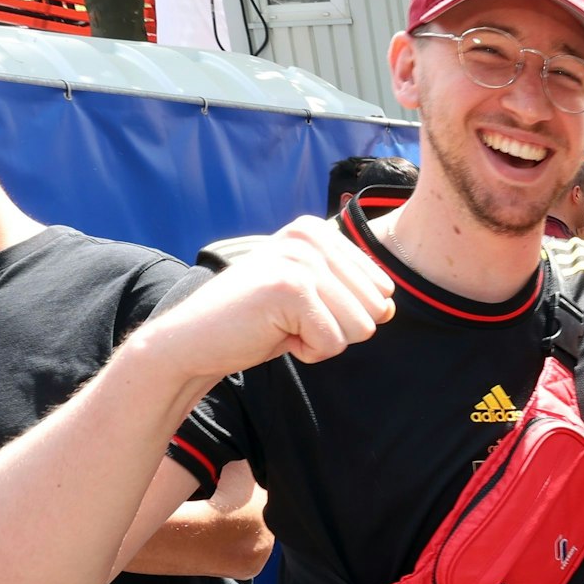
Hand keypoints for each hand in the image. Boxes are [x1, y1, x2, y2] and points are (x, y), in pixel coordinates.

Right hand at [147, 217, 394, 382]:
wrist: (193, 340)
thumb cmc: (257, 322)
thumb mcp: (312, 299)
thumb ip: (354, 296)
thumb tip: (390, 308)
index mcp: (319, 232)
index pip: (382, 288)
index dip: (344, 314)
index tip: (300, 308)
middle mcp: (312, 237)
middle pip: (377, 308)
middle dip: (338, 329)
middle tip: (290, 320)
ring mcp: (301, 260)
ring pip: (361, 328)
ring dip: (323, 341)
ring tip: (282, 325)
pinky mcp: (291, 289)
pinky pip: (334, 343)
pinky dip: (308, 351)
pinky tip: (274, 334)